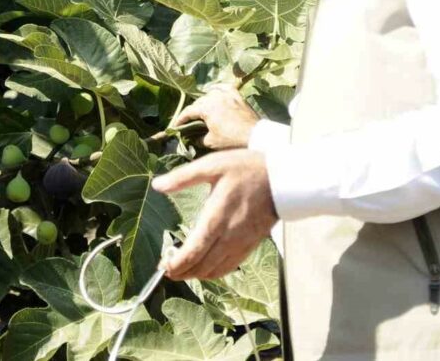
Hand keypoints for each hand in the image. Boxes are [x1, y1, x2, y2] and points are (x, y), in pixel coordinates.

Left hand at [152, 149, 276, 279]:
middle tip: (165, 269)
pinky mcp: (250, 245)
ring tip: (181, 270)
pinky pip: (229, 267)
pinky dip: (214, 272)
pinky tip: (205, 268)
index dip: (177, 264)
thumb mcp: (212, 165)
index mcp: (216, 218)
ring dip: (196, 275)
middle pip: (201, 266)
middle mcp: (229, 237)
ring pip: (215, 270)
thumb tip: (157, 185)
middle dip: (181, 272)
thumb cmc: (247, 169)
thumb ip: (183, 177)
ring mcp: (241, 243)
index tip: (164, 266)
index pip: (193, 252)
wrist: (283, 179)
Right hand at [174, 85, 259, 149]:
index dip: (180, 120)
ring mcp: (227, 94)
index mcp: (206, 107)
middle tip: (187, 121)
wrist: (255, 136)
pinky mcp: (237, 96)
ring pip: (210, 94)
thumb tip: (191, 137)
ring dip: (204, 101)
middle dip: (192, 112)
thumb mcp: (211, 142)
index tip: (174, 127)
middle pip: (198, 103)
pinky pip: (224, 87)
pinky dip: (218, 89)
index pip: (188, 112)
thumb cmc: (232, 140)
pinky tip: (215, 92)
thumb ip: (198, 138)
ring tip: (201, 110)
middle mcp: (215, 97)